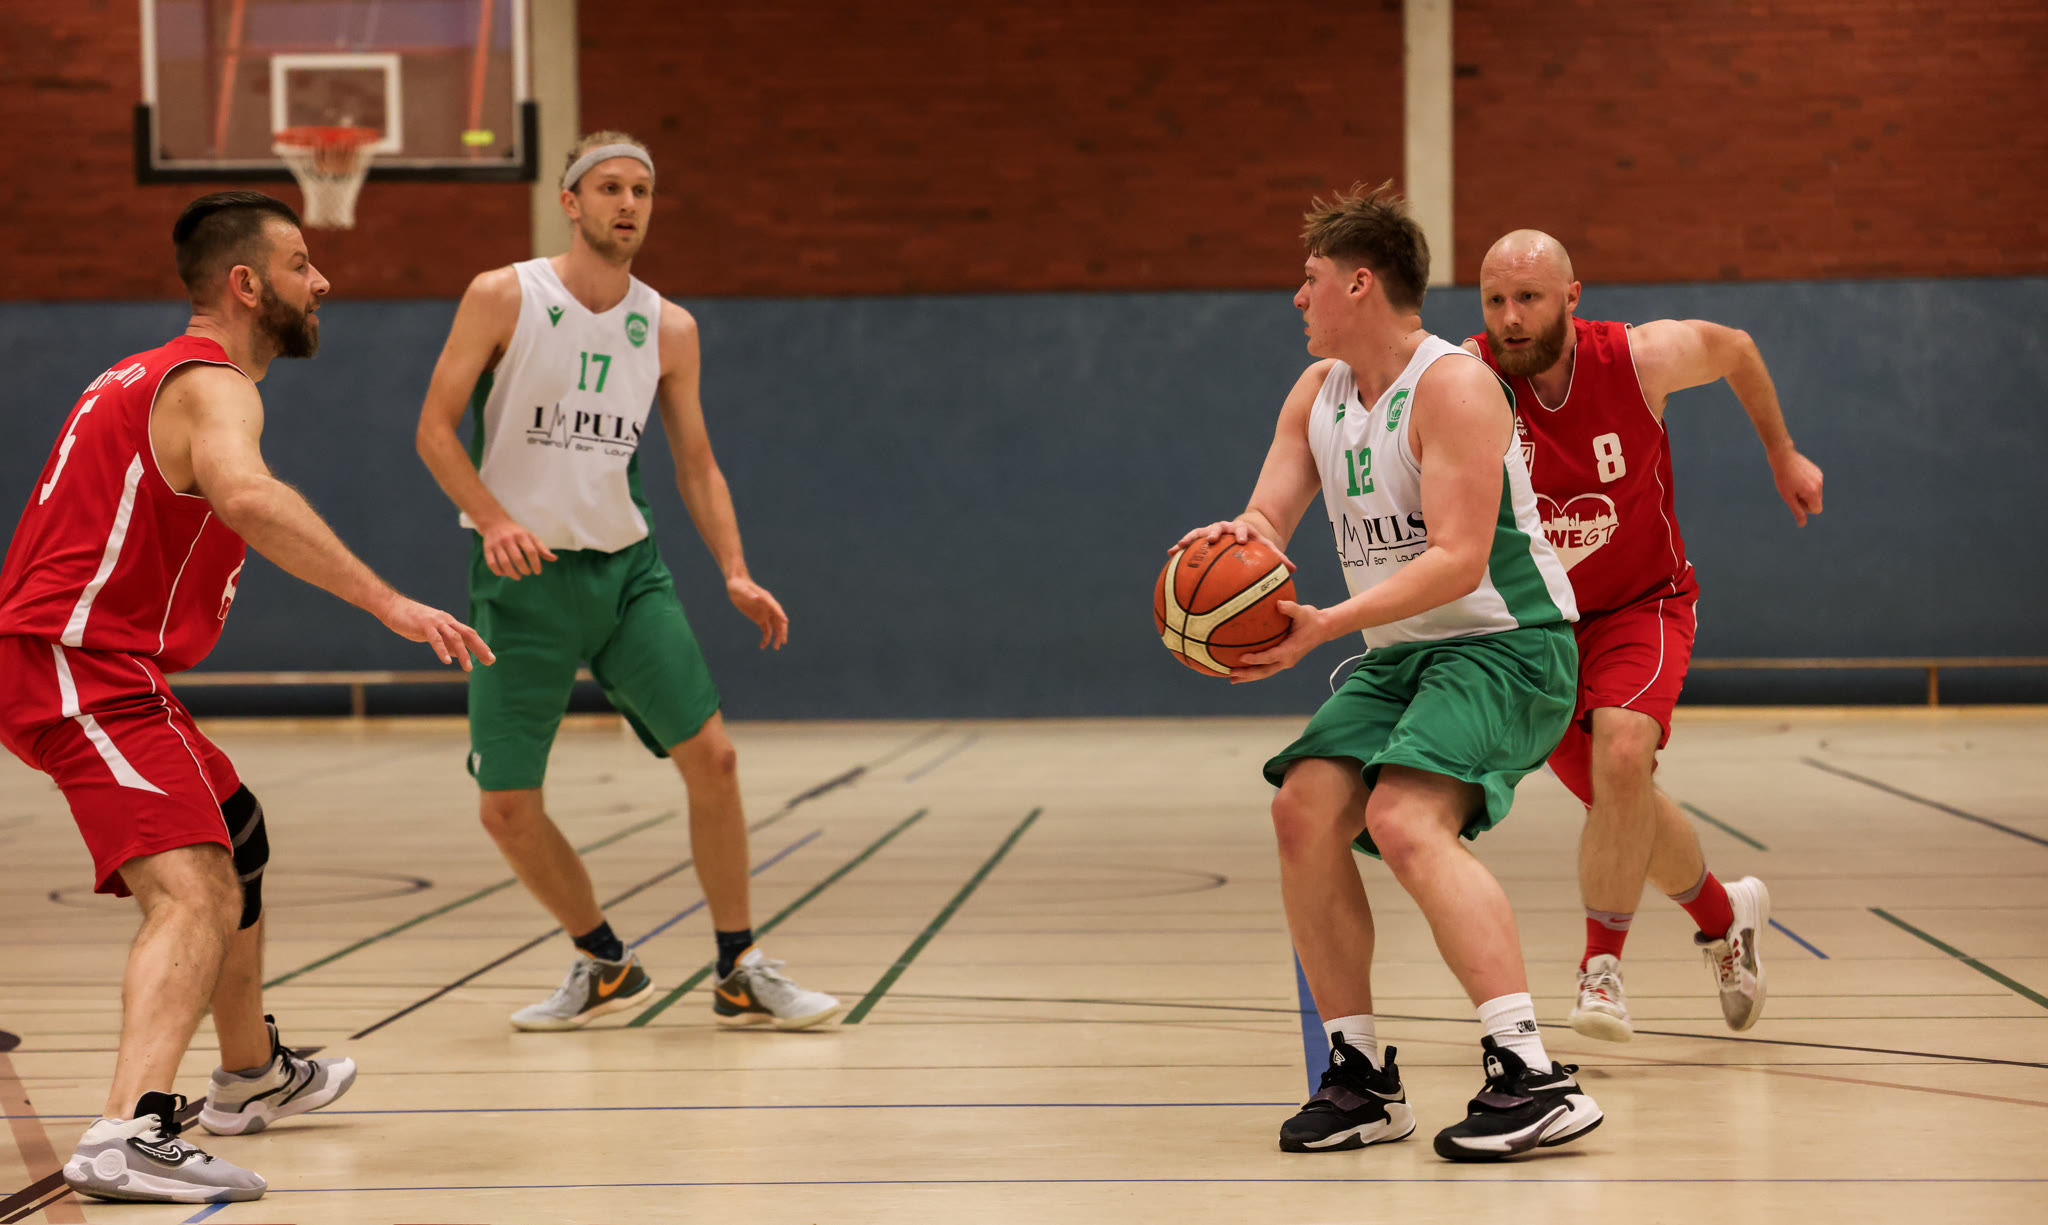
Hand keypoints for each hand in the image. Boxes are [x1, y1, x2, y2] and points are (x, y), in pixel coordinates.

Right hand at [378, 597, 494, 669]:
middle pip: (468, 634)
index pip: (469, 635)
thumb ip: (445, 642)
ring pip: (454, 638)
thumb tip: (458, 653)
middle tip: (490, 661)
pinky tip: (448, 661)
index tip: (490, 659)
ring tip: (468, 668)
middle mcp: (446, 621)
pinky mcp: (424, 625)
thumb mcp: (432, 633)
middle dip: (480, 648)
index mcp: (449, 623)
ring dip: (463, 653)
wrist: (393, 607)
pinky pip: (436, 639)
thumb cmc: (411, 621)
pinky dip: (442, 650)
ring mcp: (436, 622)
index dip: (480, 646)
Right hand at [479, 518, 556, 578]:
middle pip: (518, 559)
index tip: (538, 571)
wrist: (495, 523)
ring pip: (505, 563)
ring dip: (513, 574)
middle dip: (524, 569)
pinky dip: (499, 572)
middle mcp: (508, 539)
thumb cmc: (516, 532)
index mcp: (521, 535)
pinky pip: (492, 564)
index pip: (531, 552)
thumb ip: (542, 548)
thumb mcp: (530, 536)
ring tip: (518, 576)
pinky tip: (506, 573)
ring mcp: (496, 545)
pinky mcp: (487, 549)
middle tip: (527, 572)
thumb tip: (554, 559)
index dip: (536, 564)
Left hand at [727, 575, 788, 649]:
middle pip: (778, 620)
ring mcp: (765, 614)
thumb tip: (756, 597)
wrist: (736, 586)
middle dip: (781, 631)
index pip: (776, 608)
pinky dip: (766, 638)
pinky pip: (766, 630)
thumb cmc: (739, 586)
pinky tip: (763, 645)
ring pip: (774, 627)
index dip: (780, 615)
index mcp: (767, 599)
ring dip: (776, 637)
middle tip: (782, 642)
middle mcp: (769, 607)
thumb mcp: (742, 589)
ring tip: (775, 647)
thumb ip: (749, 593)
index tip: (785, 622)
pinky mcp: (760, 619)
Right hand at [1168, 519, 1296, 571]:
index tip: (1240, 541)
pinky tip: (1170, 554)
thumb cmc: (1257, 545)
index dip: (1240, 534)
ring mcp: (1212, 532)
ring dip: (1190, 538)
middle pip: (1218, 527)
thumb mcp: (1268, 549)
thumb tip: (1293, 570)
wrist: (1244, 532)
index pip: (1242, 530)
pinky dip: (1180, 547)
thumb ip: (1279, 558)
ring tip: (1179, 546)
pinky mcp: (1202, 537)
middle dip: (1214, 532)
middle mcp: (1226, 528)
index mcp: (1242, 530)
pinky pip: (1190, 541)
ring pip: (1199, 533)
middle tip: (1211, 539)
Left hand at [1230, 600, 1329, 682]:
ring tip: (1231, 678)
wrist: (1323, 628)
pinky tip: (1242, 671)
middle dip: (1248, 674)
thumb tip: (1278, 603)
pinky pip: (1267, 668)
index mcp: (1290, 650)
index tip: (1241, 658)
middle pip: (1265, 671)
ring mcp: (1285, 662)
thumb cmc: (1311, 619)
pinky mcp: (1283, 661)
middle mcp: (1287, 660)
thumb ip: (1290, 608)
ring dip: (1249, 676)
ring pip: (1265, 673)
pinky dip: (1254, 670)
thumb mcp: (1303, 611)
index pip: (1270, 657)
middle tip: (1231, 673)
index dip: (1256, 659)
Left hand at [1770, 448, 1824, 525]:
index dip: (1805, 508)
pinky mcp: (1817, 471)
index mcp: (1813, 492)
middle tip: (1792, 491)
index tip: (1796, 499)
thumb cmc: (1783, 478)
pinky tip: (1796, 476)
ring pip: (1815, 492)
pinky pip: (1815, 484)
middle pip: (1816, 501)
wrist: (1783, 457)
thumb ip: (1797, 511)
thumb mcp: (1788, 497)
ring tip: (1793, 482)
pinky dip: (1807, 484)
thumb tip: (1802, 524)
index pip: (1817, 509)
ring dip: (1806, 492)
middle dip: (1805, 500)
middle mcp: (1819, 484)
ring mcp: (1819, 477)